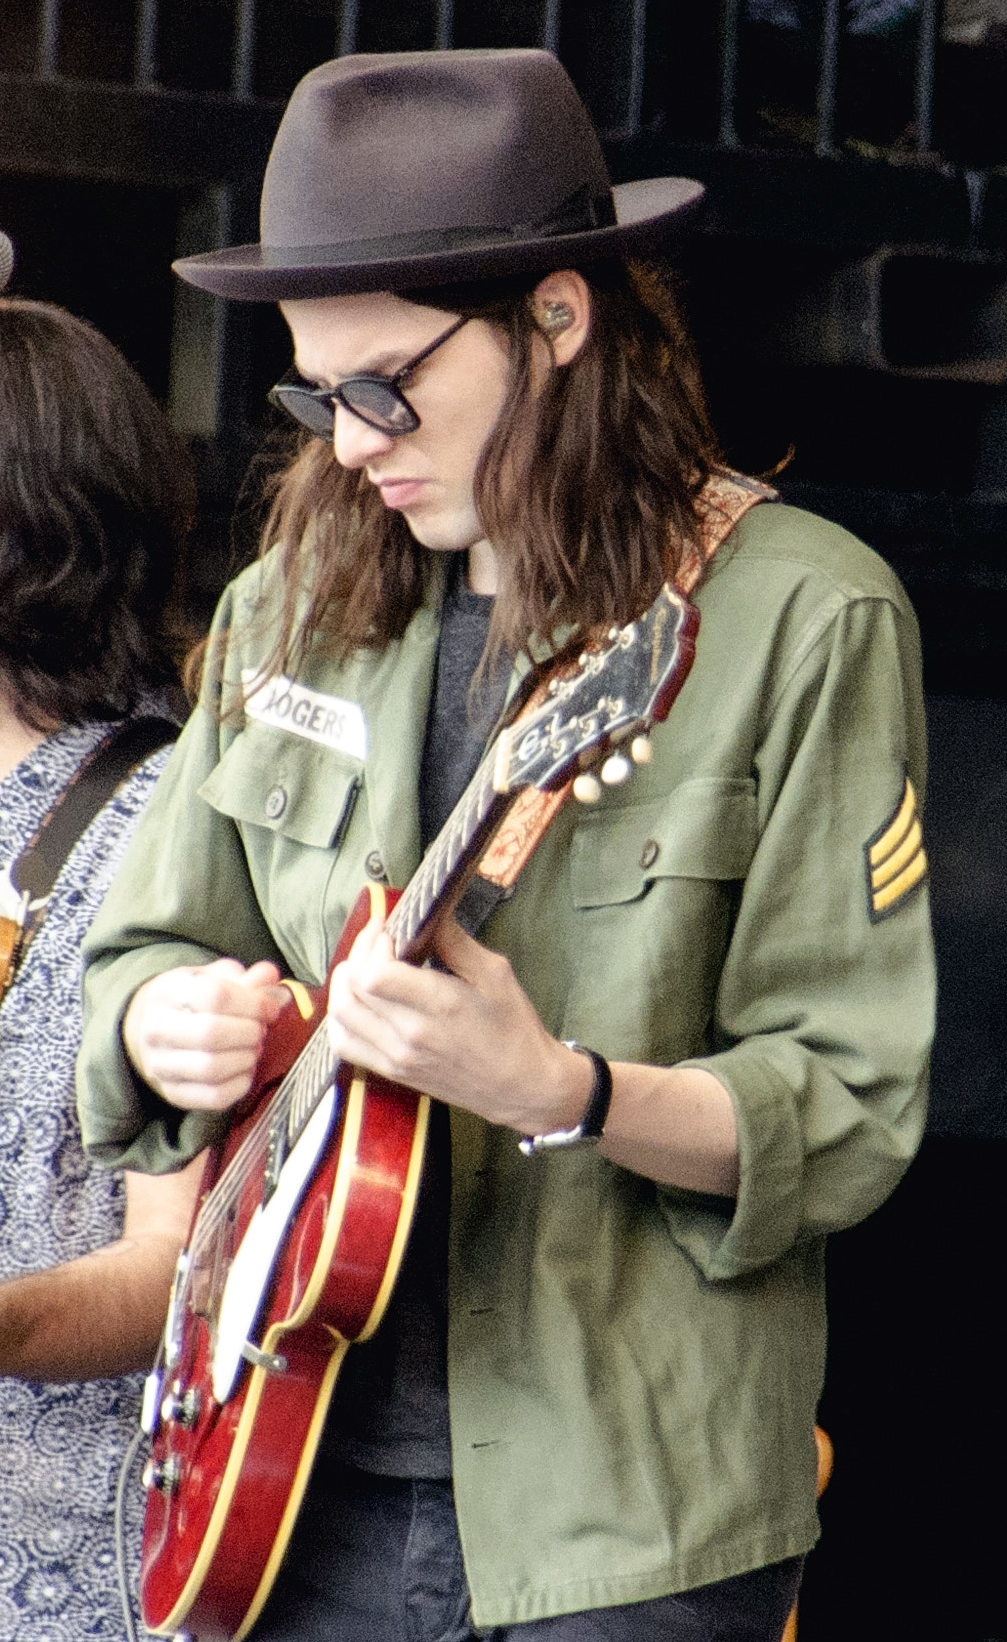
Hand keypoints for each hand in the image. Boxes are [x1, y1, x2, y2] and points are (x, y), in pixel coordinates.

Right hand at [122, 959, 289, 1111]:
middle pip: (212, 1033)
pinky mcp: (172, 1093)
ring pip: (213, 1068)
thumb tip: (271, 977)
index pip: (215, 996)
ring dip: (246, 1058)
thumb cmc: (192, 1001)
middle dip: (250, 1032)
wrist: (153, 1029)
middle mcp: (156, 1030)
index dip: (253, 1003)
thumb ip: (247, 978)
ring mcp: (160, 1065)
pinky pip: (214, 1097)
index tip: (270, 1009)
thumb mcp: (215, 978)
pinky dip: (240, 1085)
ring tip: (254, 1048)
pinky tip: (245, 1069)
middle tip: (261, 1029)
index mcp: (167, 992)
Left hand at [325, 915, 591, 1133]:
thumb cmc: (514, 1028)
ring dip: (344, 984)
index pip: (375, 974)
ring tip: (365, 966)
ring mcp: (397, 1057)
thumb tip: (426, 913)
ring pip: (341, 1015)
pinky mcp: (393, 1072)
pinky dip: (341, 1019)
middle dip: (358, 954)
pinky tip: (360, 1002)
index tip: (389, 929)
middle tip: (378, 940)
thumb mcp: (494, 973)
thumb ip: (454, 941)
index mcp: (439, 1005)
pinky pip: (344, 1045)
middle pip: (352, 989)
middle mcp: (410, 1035)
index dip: (373, 944)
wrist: (522, 1087)